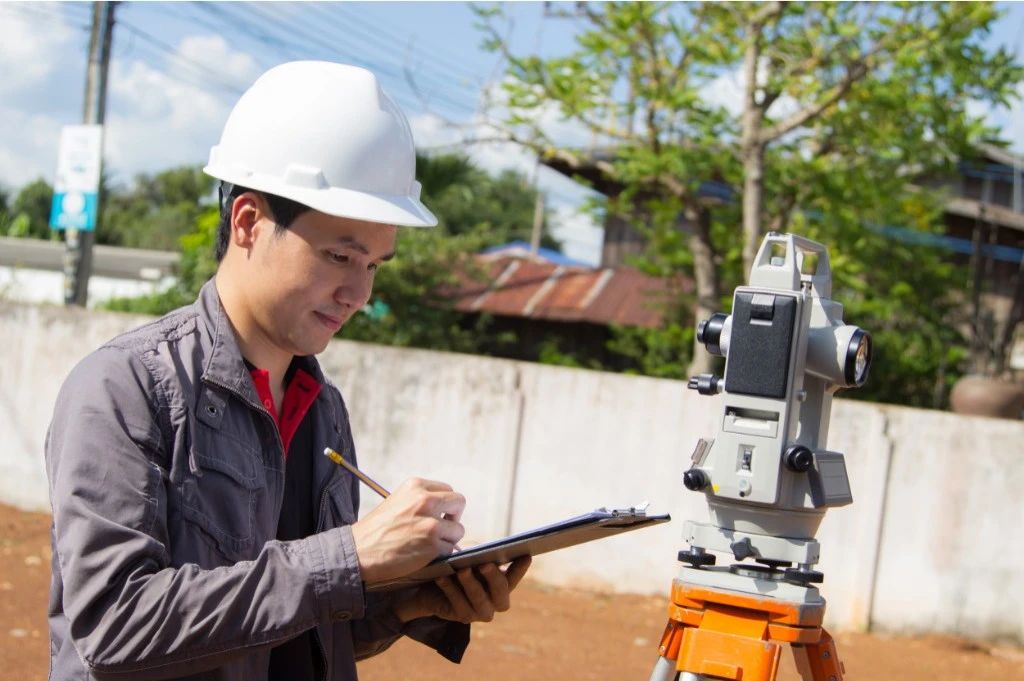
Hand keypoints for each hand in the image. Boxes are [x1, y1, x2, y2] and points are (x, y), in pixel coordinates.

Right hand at [351, 478, 465, 584]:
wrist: (357, 552)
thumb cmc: (374, 530)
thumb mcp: (397, 501)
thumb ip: (420, 500)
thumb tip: (443, 509)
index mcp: (415, 486)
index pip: (448, 490)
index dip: (446, 505)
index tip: (439, 515)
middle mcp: (425, 500)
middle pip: (459, 503)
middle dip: (453, 517)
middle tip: (442, 529)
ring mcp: (430, 523)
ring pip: (458, 529)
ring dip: (448, 539)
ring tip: (428, 545)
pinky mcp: (432, 545)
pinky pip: (450, 549)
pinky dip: (441, 554)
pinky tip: (424, 555)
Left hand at [393, 556, 531, 623]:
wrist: (433, 587)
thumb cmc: (458, 567)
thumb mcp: (470, 558)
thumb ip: (480, 556)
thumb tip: (483, 550)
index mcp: (502, 584)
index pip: (514, 577)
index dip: (520, 569)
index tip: (525, 555)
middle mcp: (496, 601)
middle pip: (501, 593)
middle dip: (493, 577)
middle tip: (485, 563)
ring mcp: (480, 612)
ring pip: (479, 601)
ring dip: (471, 584)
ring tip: (462, 570)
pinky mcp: (462, 617)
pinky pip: (458, 604)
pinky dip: (450, 589)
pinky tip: (442, 577)